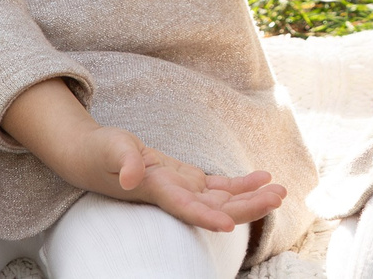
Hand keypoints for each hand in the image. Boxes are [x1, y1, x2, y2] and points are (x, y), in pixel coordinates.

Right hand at [2, 79, 283, 232]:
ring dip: (251, 196)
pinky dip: (240, 183)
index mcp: (156, 191)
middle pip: (215, 206)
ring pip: (223, 198)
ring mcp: (182, 189)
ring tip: (281, 190)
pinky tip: (263, 178)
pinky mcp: (185, 180)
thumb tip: (132, 177)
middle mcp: (174, 195)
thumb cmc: (99, 150)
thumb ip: (123, 161)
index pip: (185, 208)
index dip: (207, 216)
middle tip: (279, 196)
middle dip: (247, 205)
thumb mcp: (109, 148)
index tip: (229, 225)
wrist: (91, 156)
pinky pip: (218, 186)